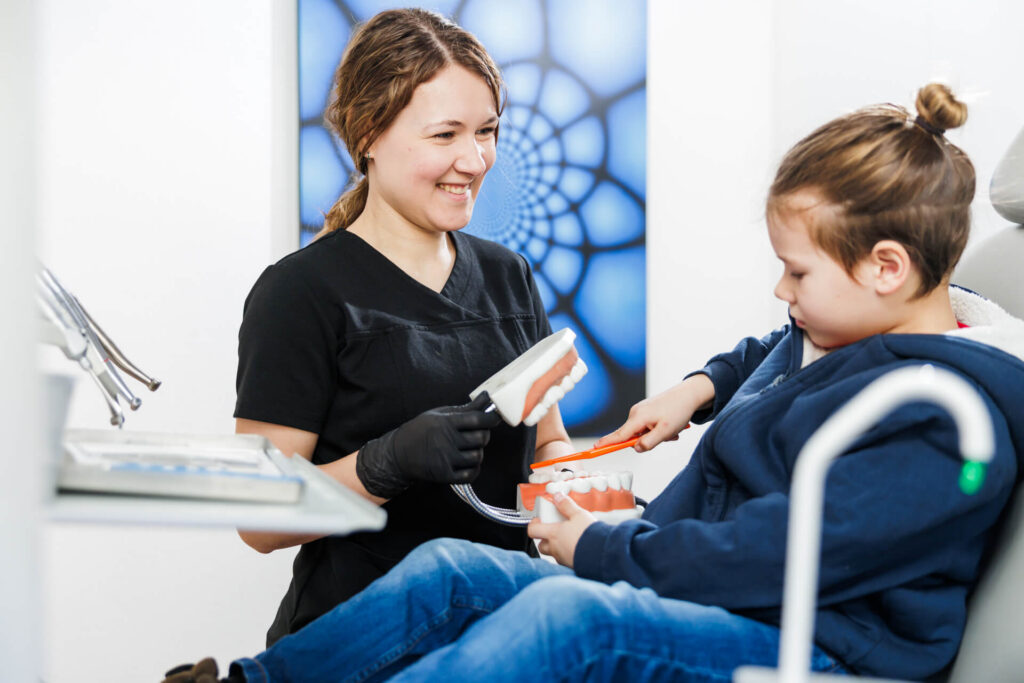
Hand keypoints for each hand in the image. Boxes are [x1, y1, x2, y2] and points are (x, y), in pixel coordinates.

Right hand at [356, 392, 501, 498]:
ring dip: (477, 452)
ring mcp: (445, 459)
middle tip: (476, 434)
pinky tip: (467, 462)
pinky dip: (473, 468)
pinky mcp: (444, 475)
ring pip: (478, 456)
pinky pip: (470, 474)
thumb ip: (465, 409)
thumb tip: (486, 397)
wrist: (399, 454)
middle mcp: (446, 441)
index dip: (491, 419)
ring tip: (468, 448)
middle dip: (483, 435)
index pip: (477, 420)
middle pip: (481, 438)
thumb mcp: (440, 414)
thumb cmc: (421, 430)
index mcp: (445, 423)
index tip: (494, 418)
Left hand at [527, 493, 595, 567]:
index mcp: (553, 534)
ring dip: (556, 546)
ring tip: (568, 538)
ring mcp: (562, 559)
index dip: (534, 524)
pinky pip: (564, 560)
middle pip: (541, 544)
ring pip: (553, 553)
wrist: (603, 554)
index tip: (540, 519)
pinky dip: (567, 553)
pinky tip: (576, 547)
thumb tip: (557, 496)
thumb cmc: (589, 535)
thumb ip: (567, 505)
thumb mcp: (579, 514)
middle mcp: (555, 548)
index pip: (533, 530)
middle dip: (544, 537)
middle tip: (554, 529)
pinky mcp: (571, 566)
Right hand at [594, 374, 712, 452]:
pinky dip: (659, 430)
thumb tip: (635, 448)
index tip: (594, 449)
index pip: (619, 435)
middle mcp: (635, 413)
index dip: (607, 443)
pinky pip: (648, 427)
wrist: (689, 394)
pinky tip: (671, 424)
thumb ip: (649, 443)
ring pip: (644, 433)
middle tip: (669, 435)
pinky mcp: (645, 411)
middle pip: (634, 437)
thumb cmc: (678, 411)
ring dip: (657, 435)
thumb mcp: (665, 432)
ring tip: (672, 428)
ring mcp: (640, 411)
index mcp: (638, 418)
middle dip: (650, 440)